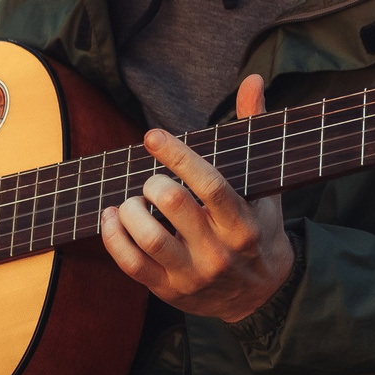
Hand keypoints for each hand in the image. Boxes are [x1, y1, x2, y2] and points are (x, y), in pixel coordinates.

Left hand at [99, 73, 294, 323]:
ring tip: (134, 200)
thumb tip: (253, 80)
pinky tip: (112, 217)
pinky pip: (130, 264)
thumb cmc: (258, 227)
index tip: (153, 136)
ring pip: (148, 237)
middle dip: (153, 182)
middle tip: (152, 180)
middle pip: (174, 205)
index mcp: (243, 223)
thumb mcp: (262, 184)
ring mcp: (192, 275)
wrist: (261, 294)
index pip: (209, 185)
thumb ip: (254, 130)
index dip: (178, 156)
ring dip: (131, 209)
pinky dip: (113, 237)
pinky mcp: (169, 290)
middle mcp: (219, 252)